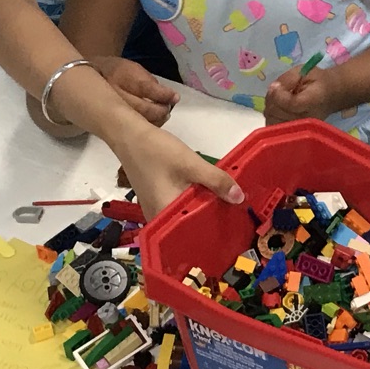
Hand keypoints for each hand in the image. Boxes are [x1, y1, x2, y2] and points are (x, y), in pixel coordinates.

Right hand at [93, 56, 178, 125]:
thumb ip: (151, 83)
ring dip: (154, 121)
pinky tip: (151, 123)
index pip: (145, 88)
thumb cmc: (118, 71)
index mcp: (121, 75)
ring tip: (163, 116)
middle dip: (160, 111)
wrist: (90, 76)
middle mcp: (112, 92)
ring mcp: (107, 108)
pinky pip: (128, 128)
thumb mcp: (134, 69)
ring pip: (135, 122)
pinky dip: (143, 127)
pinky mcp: (105, 120)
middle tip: (169, 109)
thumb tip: (170, 97)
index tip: (175, 98)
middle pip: (141, 108)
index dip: (163, 95)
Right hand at [116, 127, 242, 218]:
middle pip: (190, 226)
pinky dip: (193, 202)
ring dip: (203, 209)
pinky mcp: (156, 200)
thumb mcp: (192, 164)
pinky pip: (179, 207)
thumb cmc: (158, 151)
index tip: (236, 226)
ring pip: (185, 216)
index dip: (216, 230)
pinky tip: (207, 196)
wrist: (129, 136)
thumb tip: (239, 198)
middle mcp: (158, 218)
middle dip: (212, 219)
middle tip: (236, 215)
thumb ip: (216, 181)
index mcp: (165, 215)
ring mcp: (155, 210)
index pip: (194, 233)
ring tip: (227, 205)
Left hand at [262, 62, 344, 123]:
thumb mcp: (304, 71)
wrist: (330, 95)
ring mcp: (301, 128)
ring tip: (277, 98)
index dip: (279, 96)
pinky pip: (275, 127)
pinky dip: (271, 116)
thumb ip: (288, 79)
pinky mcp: (295, 133)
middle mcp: (307, 118)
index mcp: (313, 100)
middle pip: (279, 115)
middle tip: (275, 89)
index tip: (276, 85)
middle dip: (273, 100)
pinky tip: (277, 107)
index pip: (292, 104)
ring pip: (274, 121)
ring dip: (270, 108)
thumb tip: (274, 88)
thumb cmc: (317, 81)